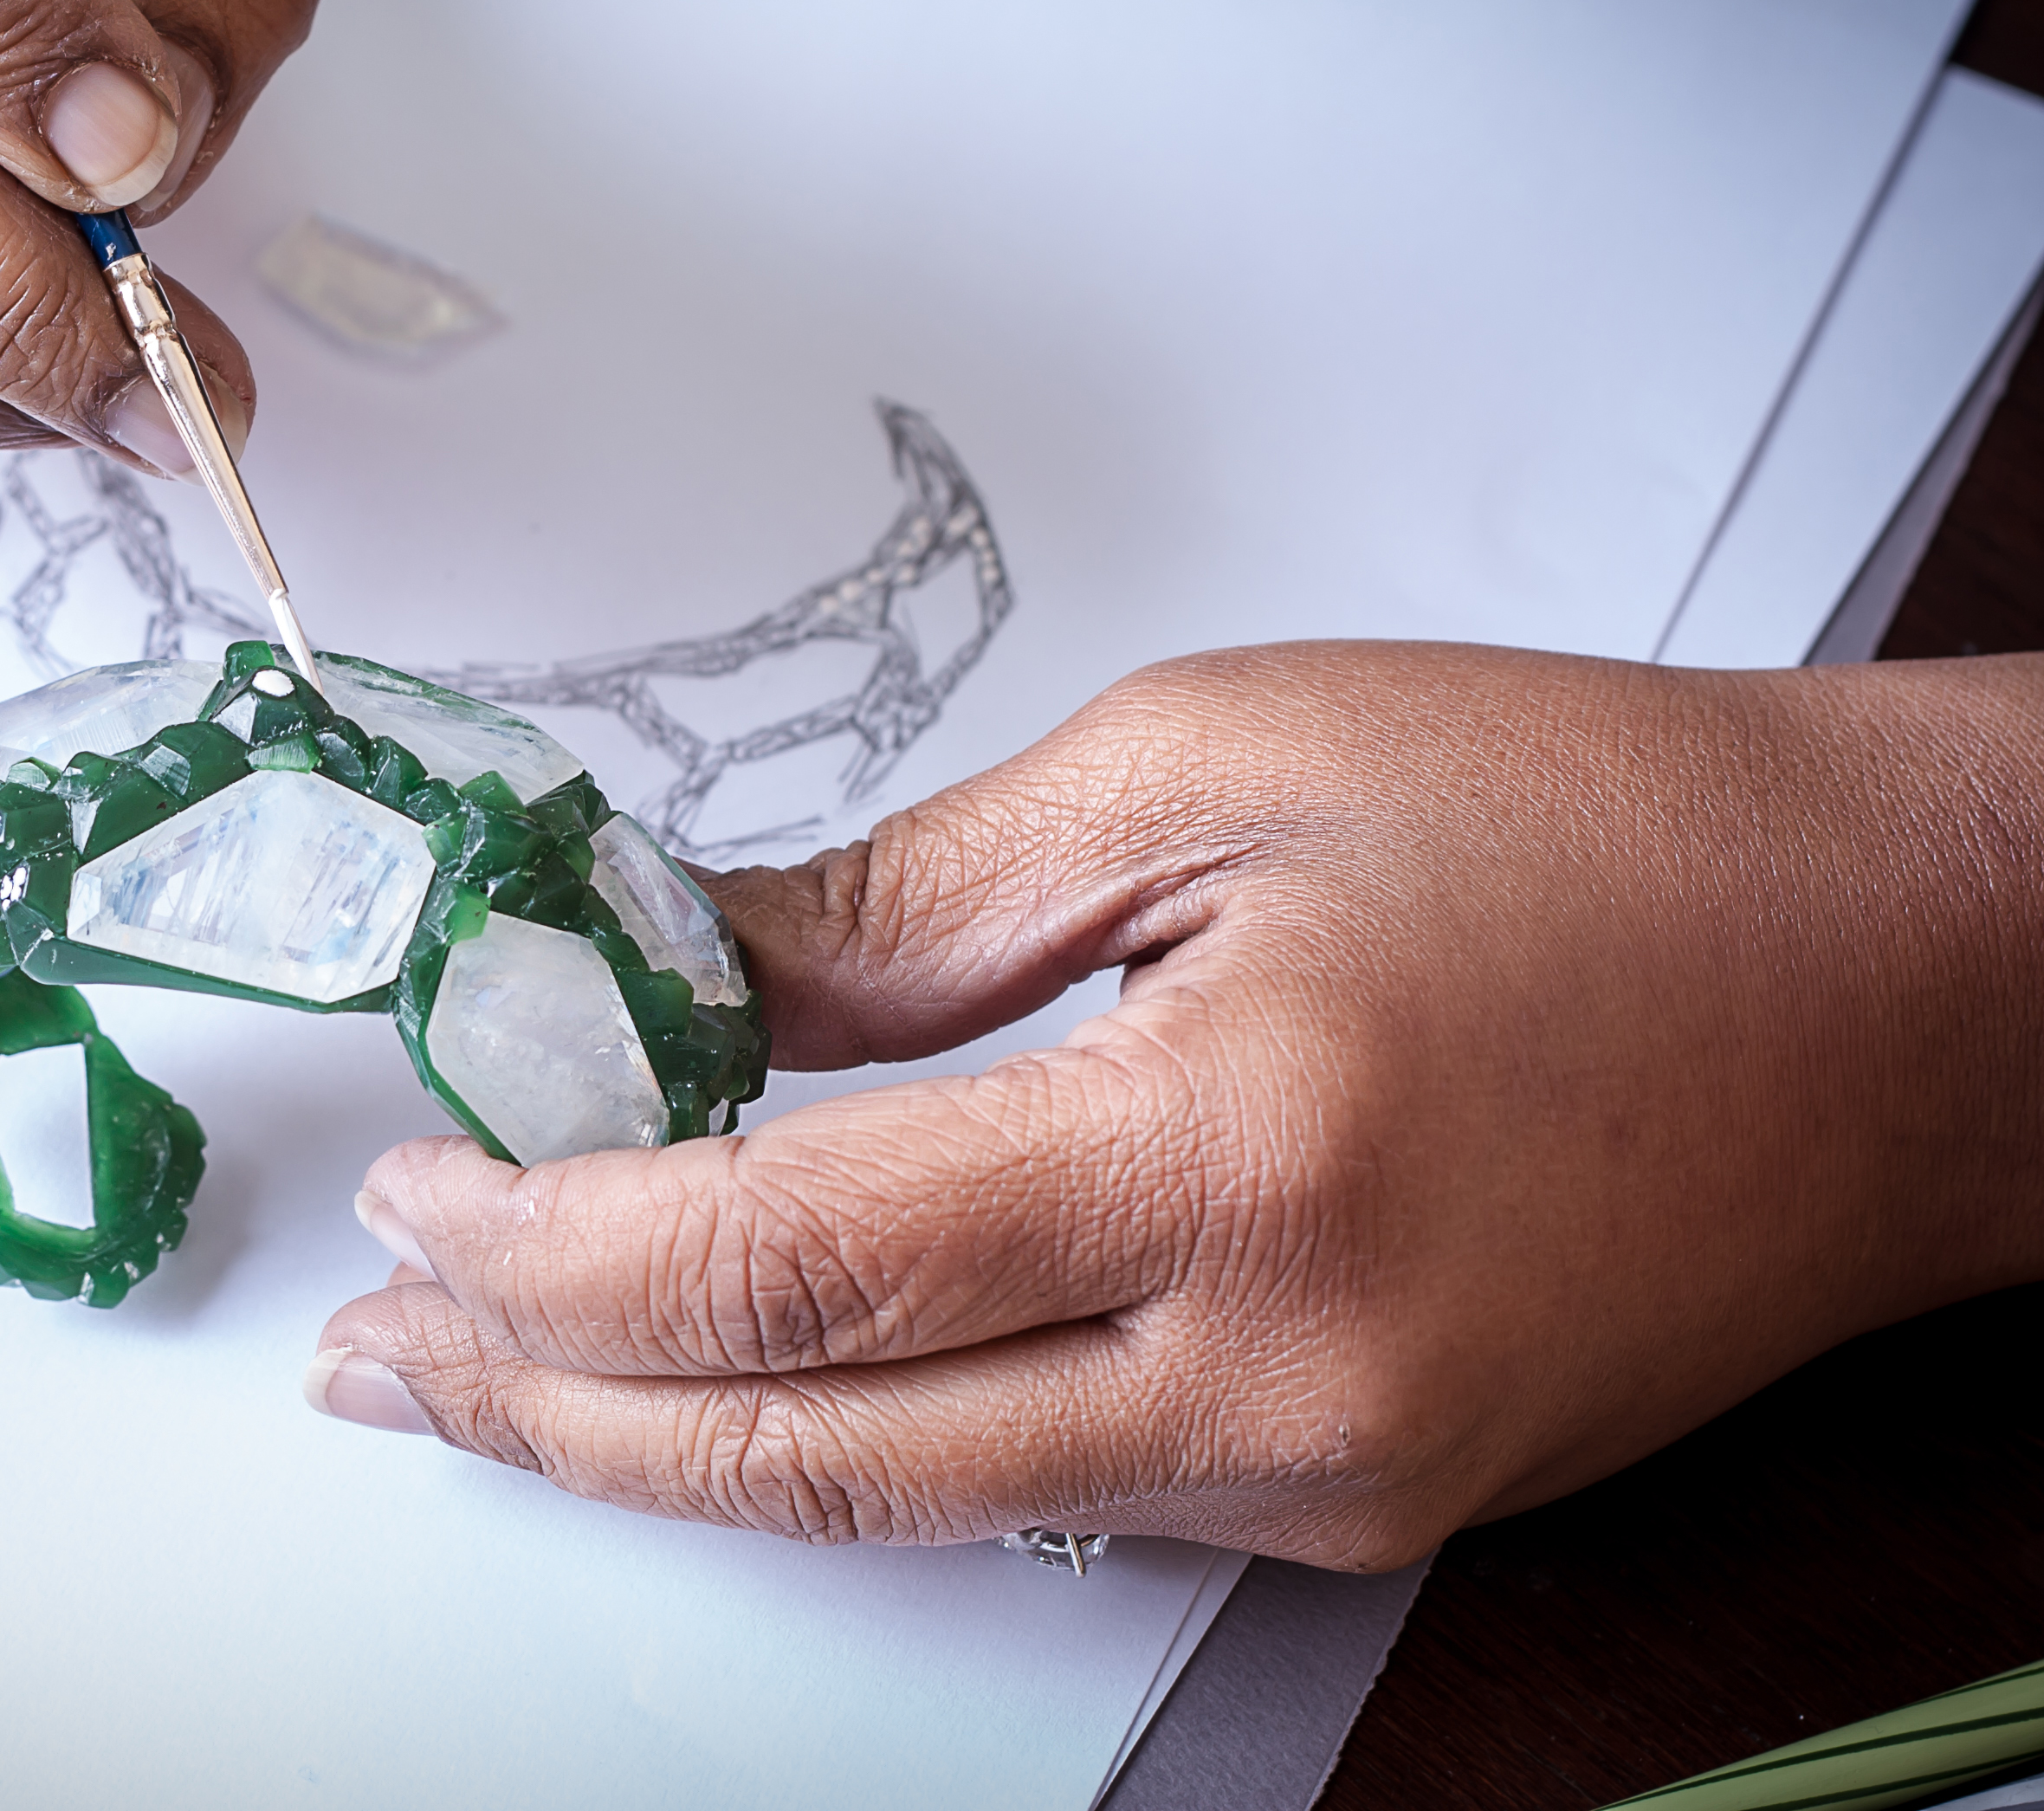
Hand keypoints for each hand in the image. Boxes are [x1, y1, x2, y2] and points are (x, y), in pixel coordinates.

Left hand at [306, 644, 2043, 1565]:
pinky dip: (857, 1431)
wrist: (1897, 988)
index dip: (556, 1241)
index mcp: (1227, 1157)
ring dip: (675, 1442)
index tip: (420, 1190)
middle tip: (379, 1358)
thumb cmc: (1600, 830)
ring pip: (907, 1504)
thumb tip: (680, 977)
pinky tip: (736, 1371)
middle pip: (807, 1455)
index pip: (787, 1261)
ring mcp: (1318, 1473)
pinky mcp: (1350, 1495)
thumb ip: (908, 903)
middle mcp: (1273, 1381)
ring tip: (493, 1378)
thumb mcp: (1209, 767)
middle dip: (548, 1412)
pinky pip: (1038, 1490)